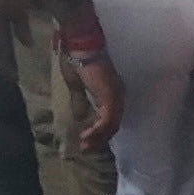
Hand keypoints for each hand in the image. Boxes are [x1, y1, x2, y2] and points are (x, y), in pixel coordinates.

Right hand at [51, 24, 120, 155]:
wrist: (80, 46)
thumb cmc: (76, 60)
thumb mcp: (76, 85)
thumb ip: (80, 101)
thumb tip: (80, 116)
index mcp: (110, 91)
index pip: (110, 117)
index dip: (99, 131)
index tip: (86, 141)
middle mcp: (117, 95)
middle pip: (113, 124)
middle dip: (99, 139)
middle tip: (85, 148)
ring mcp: (115, 95)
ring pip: (112, 125)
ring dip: (98, 137)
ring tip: (85, 145)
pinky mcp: (110, 96)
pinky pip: (108, 120)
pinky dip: (98, 130)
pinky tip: (87, 136)